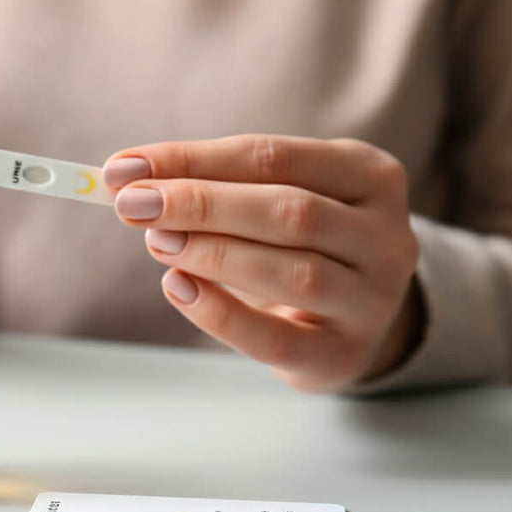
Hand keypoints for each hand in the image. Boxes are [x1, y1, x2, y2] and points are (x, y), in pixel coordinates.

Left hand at [104, 136, 422, 391]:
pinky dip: (220, 313)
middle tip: (133, 205)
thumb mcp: (273, 199)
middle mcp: (386, 236)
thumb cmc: (300, 244)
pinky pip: (276, 339)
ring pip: (293, 272)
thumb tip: (127, 176)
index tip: (125, 168)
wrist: (349, 320)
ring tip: (156, 241)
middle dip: (201, 204)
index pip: (272, 156)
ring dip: (213, 253)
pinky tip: (177, 288)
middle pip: (288, 210)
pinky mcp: (343, 355)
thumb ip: (213, 184)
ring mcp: (374, 301)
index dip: (193, 159)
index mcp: (371, 175)